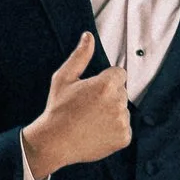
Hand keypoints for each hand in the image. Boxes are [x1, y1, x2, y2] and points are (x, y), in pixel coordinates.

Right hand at [20, 31, 130, 179]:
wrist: (54, 142)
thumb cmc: (57, 110)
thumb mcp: (64, 78)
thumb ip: (80, 56)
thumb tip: (88, 37)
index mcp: (106, 85)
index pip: (119, 74)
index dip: (105, 81)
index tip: (92, 91)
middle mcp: (118, 102)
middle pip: (121, 92)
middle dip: (109, 96)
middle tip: (88, 107)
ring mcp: (122, 121)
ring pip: (123, 110)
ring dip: (112, 113)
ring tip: (91, 120)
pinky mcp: (124, 137)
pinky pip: (124, 128)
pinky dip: (114, 130)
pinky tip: (97, 131)